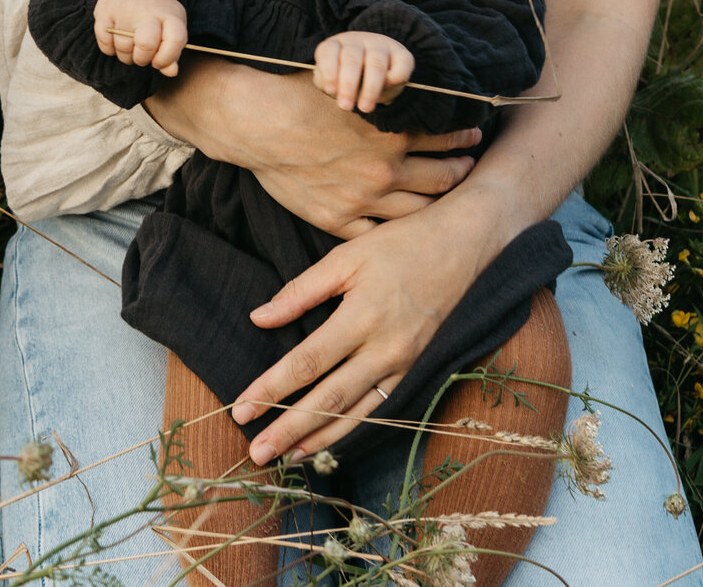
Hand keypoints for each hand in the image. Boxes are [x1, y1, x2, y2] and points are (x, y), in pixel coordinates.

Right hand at [93, 0, 188, 74]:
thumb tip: (171, 72)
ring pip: (123, 47)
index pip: (175, 39)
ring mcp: (125, 8)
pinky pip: (106, 45)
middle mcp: (149, 8)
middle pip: (146, 44)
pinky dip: (109, 48)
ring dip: (125, 54)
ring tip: (129, 42)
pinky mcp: (104, 11)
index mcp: (171, 13)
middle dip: (142, 58)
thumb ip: (172, 53)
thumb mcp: (170, 30)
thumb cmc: (155, 17)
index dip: (166, 58)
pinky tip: (115, 38)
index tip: (158, 62)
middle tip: (140, 54)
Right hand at [148, 62, 479, 236]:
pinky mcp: (339, 221)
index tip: (473, 137)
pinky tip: (403, 224)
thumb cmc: (301, 97)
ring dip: (437, 204)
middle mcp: (385, 171)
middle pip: (442, 180)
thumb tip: (414, 93)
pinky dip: (395, 230)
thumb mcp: (352, 87)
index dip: (464, 138)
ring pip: (418, 212)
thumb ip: (386, 99)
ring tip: (446, 199)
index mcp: (391, 135)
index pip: (445, 139)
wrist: (259, 124)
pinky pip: (379, 234)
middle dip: (461, 172)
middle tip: (470, 168)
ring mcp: (363, 201)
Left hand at [229, 194, 499, 463]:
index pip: (307, 362)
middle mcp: (383, 348)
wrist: (461, 247)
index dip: (272, 388)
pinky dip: (350, 428)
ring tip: (285, 458)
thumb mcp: (346, 256)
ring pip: (355, 413)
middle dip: (289, 428)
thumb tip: (258, 318)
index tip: (241, 408)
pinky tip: (327, 440)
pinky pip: (378, 408)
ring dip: (318, 439)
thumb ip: (301, 290)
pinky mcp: (412, 369)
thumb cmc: (399, 245)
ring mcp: (401, 364)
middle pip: (329, 399)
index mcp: (362, 316)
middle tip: (256, 453)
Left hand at [313, 31, 413, 112]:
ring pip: (376, 63)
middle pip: (352, 58)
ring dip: (370, 87)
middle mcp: (357, 41)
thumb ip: (331, 86)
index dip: (328, 70)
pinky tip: (388, 87)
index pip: (328, 51)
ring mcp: (380, 44)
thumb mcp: (334, 83)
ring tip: (365, 108)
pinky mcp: (401, 53)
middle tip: (346, 106)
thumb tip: (336, 90)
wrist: (376, 76)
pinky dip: (395, 77)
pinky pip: (402, 63)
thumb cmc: (348, 80)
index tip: (331, 91)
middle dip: (348, 85)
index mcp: (336, 45)